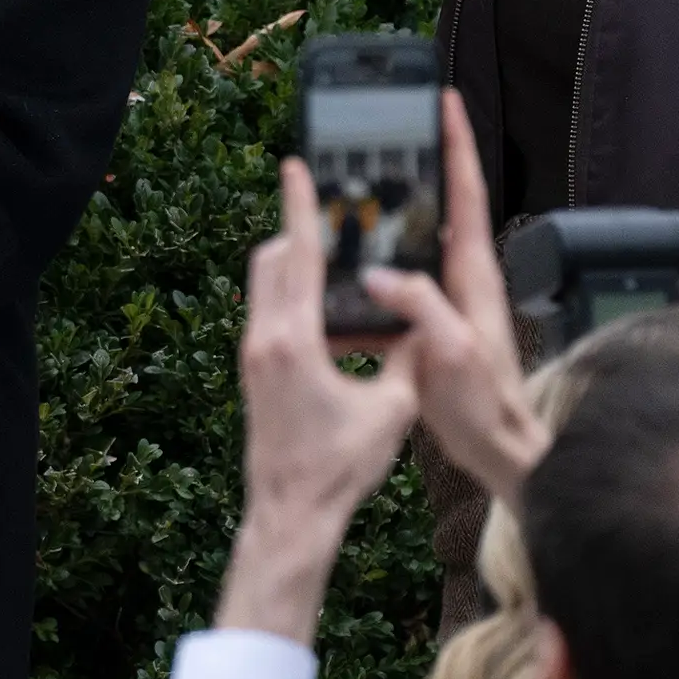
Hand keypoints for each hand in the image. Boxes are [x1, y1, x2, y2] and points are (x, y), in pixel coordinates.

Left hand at [218, 159, 422, 648]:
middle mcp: (262, 341)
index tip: (293, 166)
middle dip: (299, 230)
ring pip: (265, 287)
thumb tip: (427, 321)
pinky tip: (327, 305)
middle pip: (273, 262)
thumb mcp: (393, 407)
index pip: (298, 257)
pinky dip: (292, 295)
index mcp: (293, 341)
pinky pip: (268, 314)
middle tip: (331, 209)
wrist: (290, 512)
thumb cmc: (341, 465)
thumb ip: (409, 356)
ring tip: (334, 251)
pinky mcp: (253, 372)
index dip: (298, 207)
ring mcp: (251, 356)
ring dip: (294, 263)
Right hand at [359, 95, 547, 504]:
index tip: (444, 102)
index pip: (466, 193)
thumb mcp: (451, 352)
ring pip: (415, 240)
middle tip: (390, 128)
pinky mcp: (428, 322)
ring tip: (356, 185)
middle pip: (440, 204)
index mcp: (473, 274)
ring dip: (390, 211)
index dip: (457, 145)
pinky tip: (346, 266)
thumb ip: (420, 308)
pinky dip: (375, 262)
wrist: (501, 447)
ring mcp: (446, 299)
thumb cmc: (485, 404)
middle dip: (421, 162)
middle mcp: (462, 277)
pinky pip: (398, 278)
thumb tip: (381, 275)